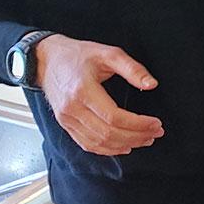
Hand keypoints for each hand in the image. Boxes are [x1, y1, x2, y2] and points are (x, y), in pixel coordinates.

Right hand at [36, 34, 164, 155]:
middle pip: (107, 133)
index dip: (138, 124)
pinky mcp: (65, 124)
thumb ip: (132, 68)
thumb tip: (151, 84)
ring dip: (125, 145)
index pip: (114, 117)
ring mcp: (66, 119)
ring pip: (98, 142)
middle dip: (136, 137)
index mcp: (83, 91)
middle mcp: (72, 109)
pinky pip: (86, 144)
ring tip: (144, 140)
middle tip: (155, 133)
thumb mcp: (108, 53)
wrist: (47, 60)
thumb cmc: (78, 55)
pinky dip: (107, 150)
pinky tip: (123, 146)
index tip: (156, 123)